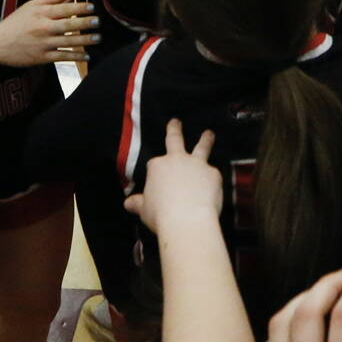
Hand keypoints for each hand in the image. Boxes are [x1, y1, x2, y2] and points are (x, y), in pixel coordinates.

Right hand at [0, 0, 97, 72]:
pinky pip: (62, 56)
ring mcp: (43, 43)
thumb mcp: (28, 7)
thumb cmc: (14, 23)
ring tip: (98, 38)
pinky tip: (87, 56)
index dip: (80, 8)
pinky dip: (76, 56)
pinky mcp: (42, 57)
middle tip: (98, 21)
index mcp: (41, 13)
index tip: (92, 7)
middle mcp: (43, 27)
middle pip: (68, 24)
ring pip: (68, 41)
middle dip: (85, 23)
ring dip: (85, 40)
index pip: (64, 9)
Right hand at [125, 118, 221, 232]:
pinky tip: (213, 190)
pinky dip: (213, 180)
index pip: (155, 164)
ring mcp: (197, 165)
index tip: (157, 183)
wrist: (186, 220)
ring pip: (202, 148)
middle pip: (175, 140)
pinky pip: (213, 175)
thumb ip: (138, 203)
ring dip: (205, 139)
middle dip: (175, 129)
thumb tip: (128, 204)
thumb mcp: (144, 209)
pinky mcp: (214, 174)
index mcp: (158, 166)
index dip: (156, 173)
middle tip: (176, 121)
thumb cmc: (161, 215)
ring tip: (209, 133)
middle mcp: (177, 160)